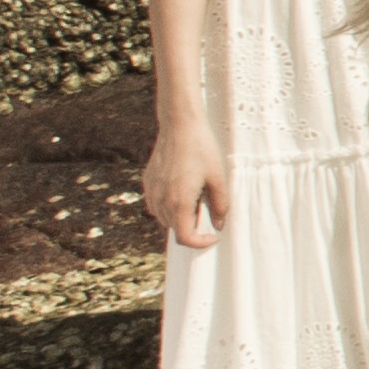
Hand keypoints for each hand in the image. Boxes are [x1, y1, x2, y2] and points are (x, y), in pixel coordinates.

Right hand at [144, 124, 230, 249]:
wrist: (179, 125)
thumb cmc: (201, 149)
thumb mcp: (218, 177)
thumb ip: (220, 205)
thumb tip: (218, 224)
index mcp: (179, 202)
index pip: (185, 238)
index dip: (200, 243)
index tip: (212, 236)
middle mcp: (161, 200)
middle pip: (174, 229)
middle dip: (192, 227)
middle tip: (206, 207)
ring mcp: (152, 191)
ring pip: (163, 218)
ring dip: (179, 217)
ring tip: (194, 195)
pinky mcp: (148, 182)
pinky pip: (156, 204)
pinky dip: (168, 206)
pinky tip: (181, 189)